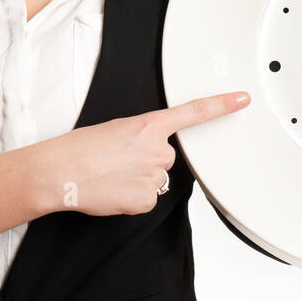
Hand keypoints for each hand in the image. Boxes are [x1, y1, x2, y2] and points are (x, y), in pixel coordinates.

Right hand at [30, 91, 251, 216]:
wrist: (59, 173)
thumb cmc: (78, 149)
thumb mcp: (114, 130)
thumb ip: (140, 138)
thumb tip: (145, 156)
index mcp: (148, 125)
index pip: (194, 112)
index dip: (221, 105)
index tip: (242, 99)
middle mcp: (158, 149)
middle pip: (167, 157)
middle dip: (148, 160)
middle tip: (118, 161)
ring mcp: (155, 176)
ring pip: (156, 178)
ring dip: (138, 179)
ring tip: (110, 176)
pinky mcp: (147, 200)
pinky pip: (146, 199)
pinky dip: (131, 197)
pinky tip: (113, 191)